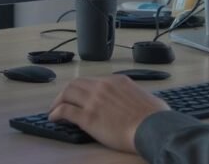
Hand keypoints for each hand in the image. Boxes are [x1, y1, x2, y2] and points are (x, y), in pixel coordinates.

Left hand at [49, 75, 169, 152]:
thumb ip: (138, 96)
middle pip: (76, 84)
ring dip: (58, 101)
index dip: (83, 89)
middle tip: (62, 101)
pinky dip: (56, 112)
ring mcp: (94, 101)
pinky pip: (65, 110)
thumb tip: (142, 101)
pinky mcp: (88, 117)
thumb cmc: (155, 116)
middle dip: (67, 92)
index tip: (80, 96)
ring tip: (54, 109)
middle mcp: (102, 87)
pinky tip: (54, 118)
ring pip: (67, 93)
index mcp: (117, 81)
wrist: (152, 127)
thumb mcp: (148, 97)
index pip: (93, 81)